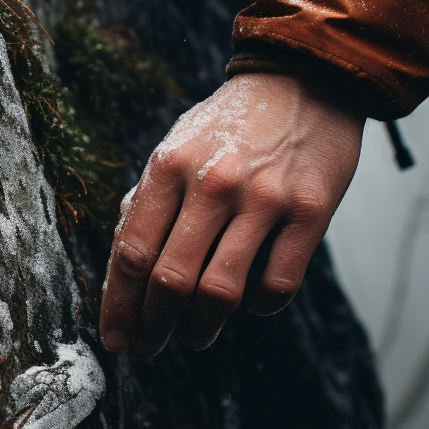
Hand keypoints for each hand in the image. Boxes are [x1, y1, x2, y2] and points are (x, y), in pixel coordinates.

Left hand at [99, 73, 364, 355]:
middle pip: (170, 280)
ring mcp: (265, 197)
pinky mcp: (311, 211)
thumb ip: (149, 202)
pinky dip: (259, 307)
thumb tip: (121, 270)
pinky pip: (278, 284)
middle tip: (151, 346)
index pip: (132, 252)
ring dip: (201, 329)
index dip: (119, 306)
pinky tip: (251, 303)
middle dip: (154, 327)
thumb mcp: (177, 148)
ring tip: (195, 336)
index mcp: (169, 166)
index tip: (117, 338)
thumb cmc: (229, 126)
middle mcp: (213, 182)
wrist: (304, 81)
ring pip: (220, 292)